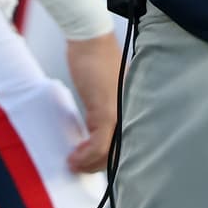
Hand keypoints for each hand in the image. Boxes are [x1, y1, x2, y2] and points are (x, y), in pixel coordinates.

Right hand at [63, 32, 122, 173]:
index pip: (129, 142)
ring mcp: (120, 113)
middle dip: (99, 165)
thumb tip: (96, 133)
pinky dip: (85, 156)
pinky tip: (74, 157)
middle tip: (81, 167)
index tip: (94, 165)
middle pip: (120, 151)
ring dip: (90, 164)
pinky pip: (99, 144)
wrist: (89, 40)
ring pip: (110, 152)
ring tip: (75, 164)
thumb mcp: (105, 90)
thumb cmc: (95, 59)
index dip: (112, 159)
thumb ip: (105, 110)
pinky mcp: (107, 112)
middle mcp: (131, 112)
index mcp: (133, 107)